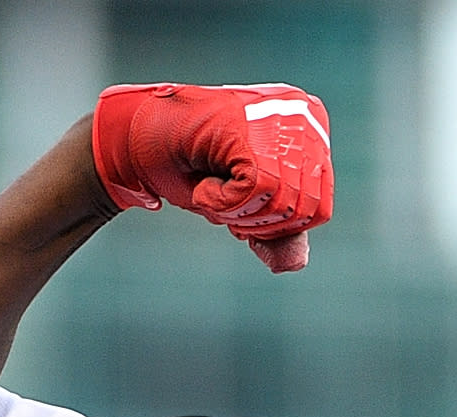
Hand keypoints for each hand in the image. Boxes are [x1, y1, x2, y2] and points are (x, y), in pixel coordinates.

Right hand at [90, 82, 334, 271]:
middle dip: (258, 223)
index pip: (318, 208)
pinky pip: (256, 188)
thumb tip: (294, 264)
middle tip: (224, 201)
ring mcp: (275, 114)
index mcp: (310, 130)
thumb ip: (275, 235)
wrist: (138, 144)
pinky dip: (224, 203)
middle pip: (304, 207)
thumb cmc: (190, 169)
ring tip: (213, 190)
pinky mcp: (247, 125)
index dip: (276, 226)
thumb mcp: (243, 210)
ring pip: (282, 198)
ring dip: (238, 214)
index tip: (242, 208)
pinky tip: (204, 185)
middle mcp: (299, 113)